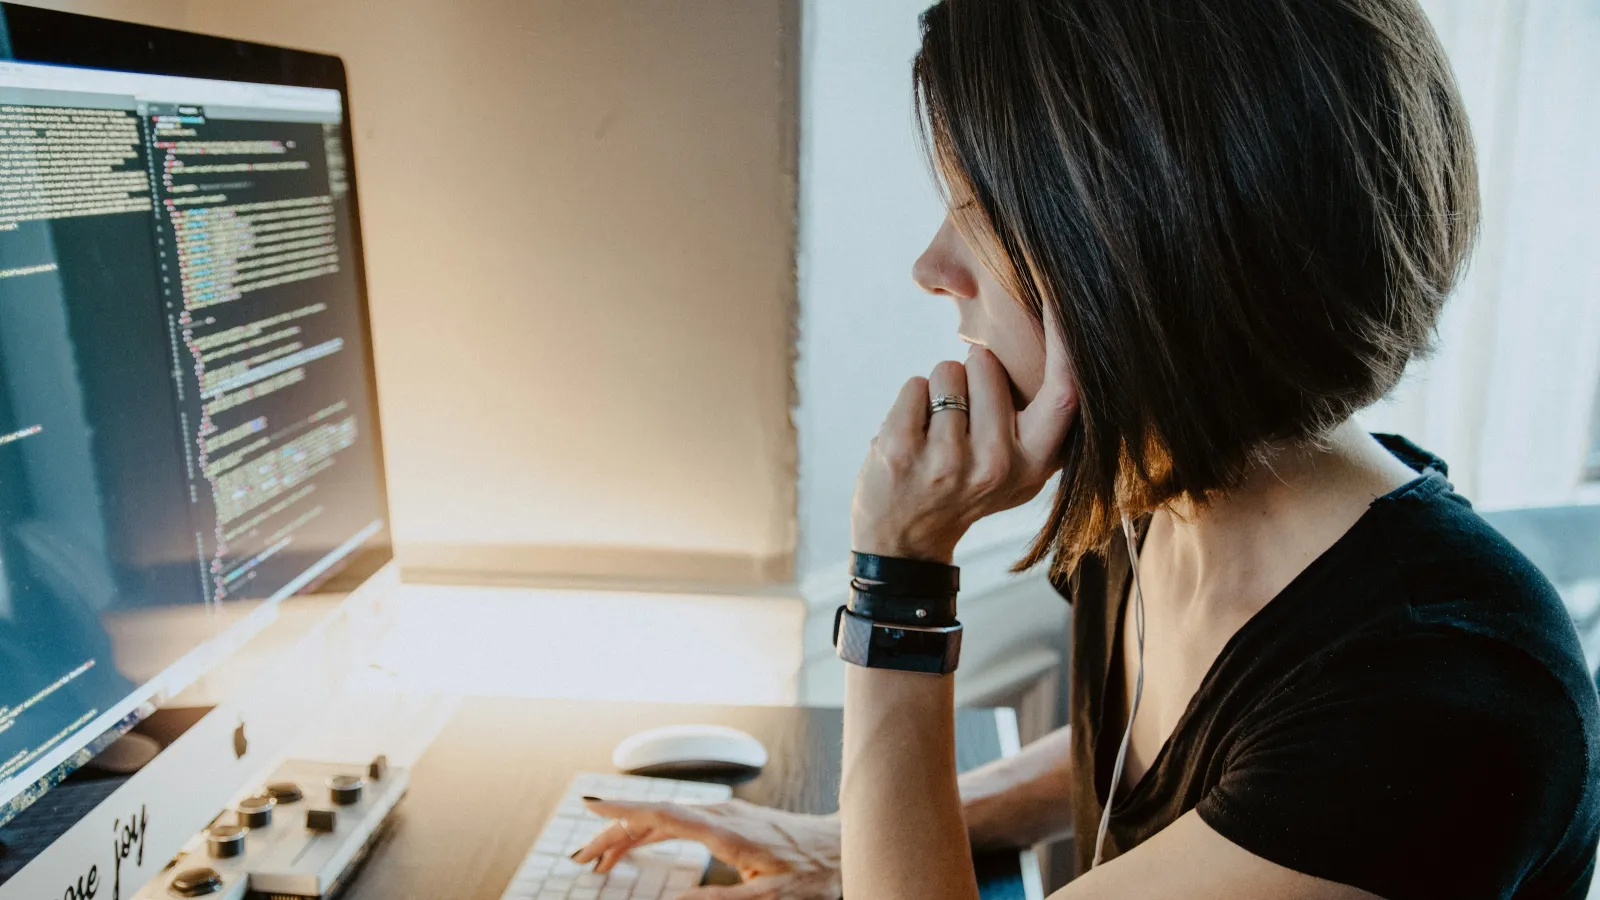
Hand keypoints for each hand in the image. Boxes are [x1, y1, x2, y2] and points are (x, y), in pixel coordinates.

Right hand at [573, 798, 840, 898]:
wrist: (843, 845)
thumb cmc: (814, 874)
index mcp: (726, 829)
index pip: (663, 815)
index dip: (624, 812)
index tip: (590, 808)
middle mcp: (721, 813)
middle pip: (654, 816)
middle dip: (615, 833)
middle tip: (584, 859)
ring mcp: (725, 812)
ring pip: (664, 817)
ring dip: (631, 834)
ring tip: (601, 858)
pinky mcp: (730, 818)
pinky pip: (680, 820)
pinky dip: (652, 831)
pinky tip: (640, 843)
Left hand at [851, 310, 1076, 562]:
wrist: (904, 542)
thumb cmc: (967, 490)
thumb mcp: (1019, 468)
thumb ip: (1041, 420)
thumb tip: (1065, 342)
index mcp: (1036, 463)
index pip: (1064, 391)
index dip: (1066, 341)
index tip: (1062, 296)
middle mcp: (997, 464)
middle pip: (987, 364)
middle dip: (972, 373)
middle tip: (964, 423)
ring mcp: (948, 460)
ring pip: (948, 370)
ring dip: (939, 391)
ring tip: (937, 434)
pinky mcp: (902, 451)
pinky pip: (915, 385)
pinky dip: (911, 401)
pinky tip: (912, 439)